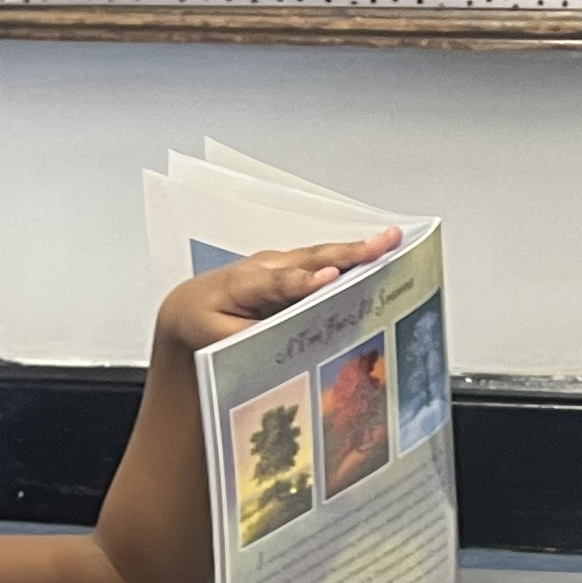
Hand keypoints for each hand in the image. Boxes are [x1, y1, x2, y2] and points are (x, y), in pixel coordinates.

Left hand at [158, 231, 399, 356]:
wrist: (190, 308)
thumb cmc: (204, 325)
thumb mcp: (218, 341)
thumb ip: (252, 339)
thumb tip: (289, 340)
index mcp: (242, 285)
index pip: (278, 283)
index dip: (304, 283)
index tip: (328, 279)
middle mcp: (265, 266)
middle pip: (310, 258)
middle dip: (348, 253)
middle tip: (383, 244)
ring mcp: (281, 263)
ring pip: (321, 255)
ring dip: (357, 250)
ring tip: (391, 241)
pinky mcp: (293, 267)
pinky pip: (323, 260)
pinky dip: (350, 258)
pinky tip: (377, 257)